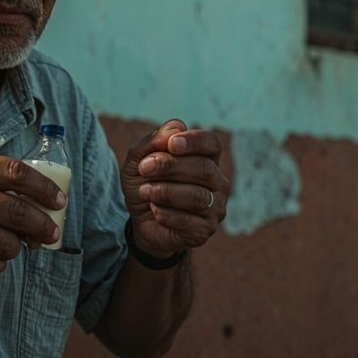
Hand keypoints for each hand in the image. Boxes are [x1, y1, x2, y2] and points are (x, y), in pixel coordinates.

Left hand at [119, 119, 227, 259]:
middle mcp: (218, 183)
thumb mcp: (139, 161)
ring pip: (198, 197)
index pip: (212, 144)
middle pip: (204, 168)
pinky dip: (166, 214)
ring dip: (165, 192)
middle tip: (144, 168)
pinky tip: (154, 210)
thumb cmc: (146, 185)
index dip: (195, 141)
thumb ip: (154, 142)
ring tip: (145, 191)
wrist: (141, 222)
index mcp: (207, 159)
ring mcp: (215, 208)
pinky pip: (189, 221)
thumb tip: (177, 126)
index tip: (171, 144)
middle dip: (171, 166)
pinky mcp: (204, 231)